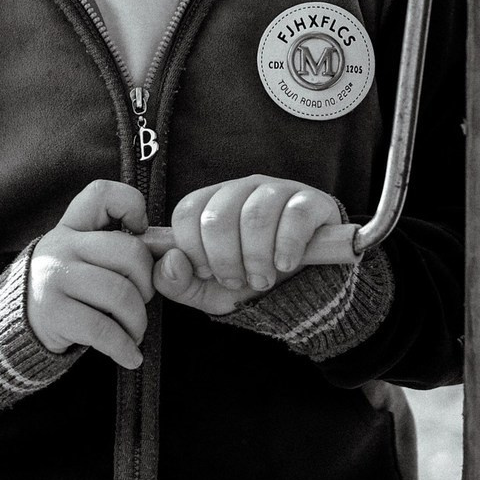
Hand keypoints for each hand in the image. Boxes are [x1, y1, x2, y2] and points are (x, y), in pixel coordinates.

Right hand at [27, 180, 153, 367]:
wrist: (13, 325)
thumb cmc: (65, 287)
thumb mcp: (79, 255)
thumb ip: (115, 246)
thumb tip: (170, 255)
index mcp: (72, 226)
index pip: (101, 193)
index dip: (131, 205)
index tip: (141, 231)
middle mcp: (62, 246)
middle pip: (129, 252)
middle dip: (148, 282)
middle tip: (143, 300)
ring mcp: (55, 278)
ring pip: (121, 294)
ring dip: (138, 320)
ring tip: (135, 331)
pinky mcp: (54, 314)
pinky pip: (103, 330)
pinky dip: (124, 347)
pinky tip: (131, 356)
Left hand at [153, 176, 340, 315]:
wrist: (302, 287)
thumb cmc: (250, 281)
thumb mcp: (208, 291)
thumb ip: (176, 282)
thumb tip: (170, 261)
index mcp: (213, 203)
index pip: (187, 211)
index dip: (193, 249)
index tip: (208, 273)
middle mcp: (242, 189)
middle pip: (218, 217)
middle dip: (224, 260)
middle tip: (238, 281)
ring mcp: (277, 190)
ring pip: (255, 216)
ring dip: (256, 258)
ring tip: (263, 278)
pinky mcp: (310, 201)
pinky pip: (294, 216)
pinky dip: (287, 247)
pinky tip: (286, 264)